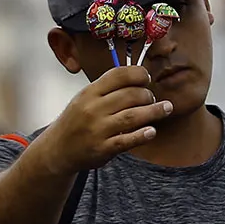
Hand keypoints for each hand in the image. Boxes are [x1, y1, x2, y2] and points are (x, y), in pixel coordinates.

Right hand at [40, 65, 171, 172]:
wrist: (58, 149)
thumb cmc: (77, 120)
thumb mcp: (85, 98)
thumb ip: (108, 89)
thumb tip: (138, 76)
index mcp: (90, 92)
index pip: (118, 75)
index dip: (138, 73)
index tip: (146, 78)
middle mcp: (93, 109)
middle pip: (130, 95)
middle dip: (147, 94)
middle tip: (152, 98)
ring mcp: (97, 130)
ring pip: (132, 116)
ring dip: (154, 111)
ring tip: (166, 108)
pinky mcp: (102, 149)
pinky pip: (126, 140)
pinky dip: (142, 135)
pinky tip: (152, 131)